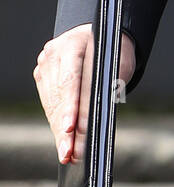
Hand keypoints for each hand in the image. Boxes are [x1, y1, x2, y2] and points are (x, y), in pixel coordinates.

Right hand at [33, 25, 135, 163]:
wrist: (99, 33)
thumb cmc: (114, 51)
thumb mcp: (119, 64)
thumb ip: (108, 87)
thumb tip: (96, 123)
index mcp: (75, 44)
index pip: (72, 81)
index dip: (72, 107)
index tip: (73, 129)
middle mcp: (55, 53)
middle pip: (59, 96)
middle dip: (65, 128)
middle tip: (70, 153)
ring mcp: (45, 63)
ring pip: (51, 103)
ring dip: (59, 130)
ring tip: (68, 153)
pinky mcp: (41, 73)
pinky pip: (48, 102)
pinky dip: (57, 122)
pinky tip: (63, 139)